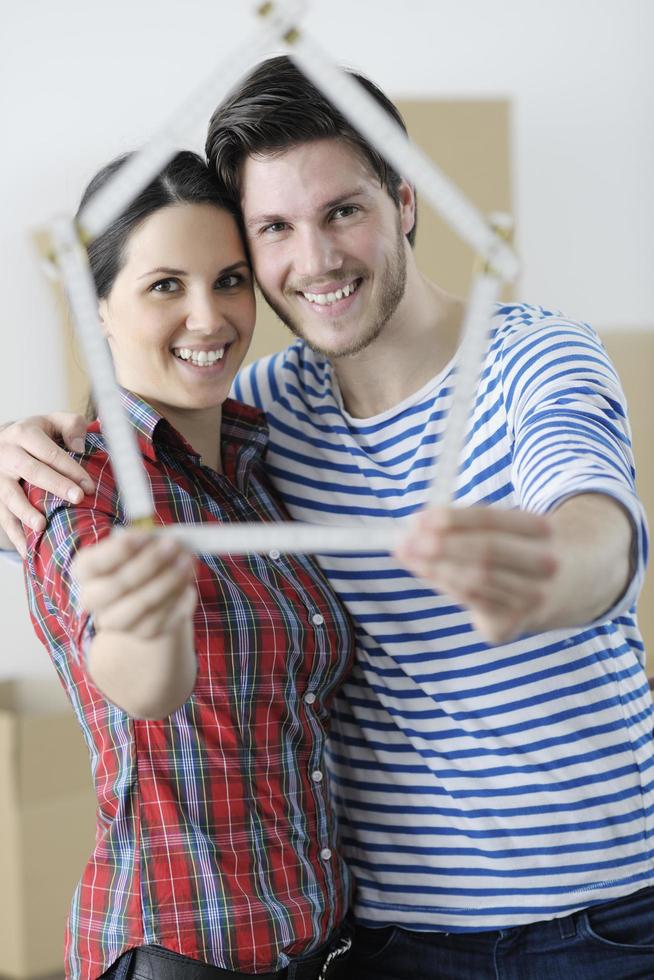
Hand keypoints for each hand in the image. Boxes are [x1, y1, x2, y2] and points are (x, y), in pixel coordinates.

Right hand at [0, 413, 93, 555]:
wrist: (2, 442)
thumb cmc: (38, 434)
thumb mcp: (54, 421)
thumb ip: (71, 426)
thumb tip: (80, 447)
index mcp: (24, 433)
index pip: (50, 452)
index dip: (71, 468)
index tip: (89, 485)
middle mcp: (7, 453)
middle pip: (32, 471)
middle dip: (55, 486)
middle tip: (77, 499)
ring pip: (10, 495)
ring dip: (25, 512)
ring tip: (41, 526)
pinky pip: (2, 517)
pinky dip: (14, 534)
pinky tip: (28, 550)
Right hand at [72, 530, 197, 641]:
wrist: (152, 594)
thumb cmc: (143, 559)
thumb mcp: (142, 544)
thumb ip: (149, 541)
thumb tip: (167, 540)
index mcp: (86, 570)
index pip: (92, 563)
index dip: (119, 550)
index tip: (147, 536)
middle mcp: (93, 598)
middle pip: (117, 585)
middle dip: (149, 563)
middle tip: (174, 545)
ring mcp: (116, 621)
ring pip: (141, 604)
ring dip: (169, 580)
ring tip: (188, 561)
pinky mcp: (142, 633)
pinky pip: (163, 618)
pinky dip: (179, 599)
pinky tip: (189, 586)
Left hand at [395, 505, 557, 643]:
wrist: (569, 585)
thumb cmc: (520, 547)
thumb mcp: (509, 527)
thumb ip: (465, 525)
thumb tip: (415, 527)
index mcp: (543, 529)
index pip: (492, 521)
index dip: (453, 520)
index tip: (419, 517)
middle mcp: (544, 566)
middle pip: (486, 554)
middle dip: (442, 547)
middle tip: (407, 540)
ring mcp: (532, 600)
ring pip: (474, 583)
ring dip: (434, 568)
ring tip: (408, 554)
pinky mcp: (512, 626)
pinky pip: (469, 604)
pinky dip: (446, 586)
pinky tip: (430, 573)